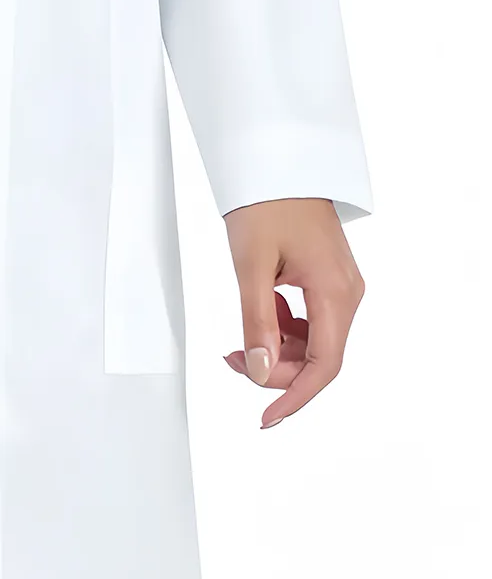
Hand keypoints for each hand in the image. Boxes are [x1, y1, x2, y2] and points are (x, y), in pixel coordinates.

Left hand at [221, 197, 364, 428]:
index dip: (294, 396)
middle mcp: (347, 294)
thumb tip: (256, 370)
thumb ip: (255, 320)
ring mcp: (339, 286)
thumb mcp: (250, 263)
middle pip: (318, 357)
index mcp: (335, 292)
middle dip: (275, 368)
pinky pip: (309, 320)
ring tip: (238, 336)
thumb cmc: (264, 203)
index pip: (323, 366)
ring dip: (276, 348)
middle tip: (232, 357)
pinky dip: (281, 327)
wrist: (276, 161)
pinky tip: (258, 313)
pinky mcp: (327, 278)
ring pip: (312, 340)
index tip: (265, 417)